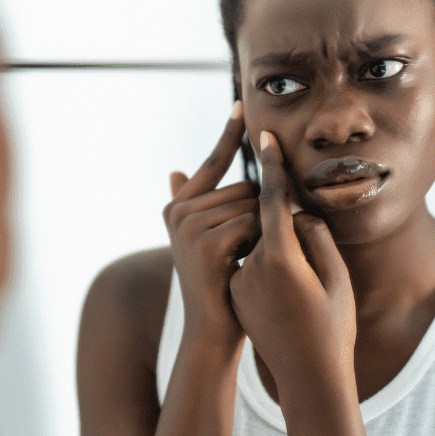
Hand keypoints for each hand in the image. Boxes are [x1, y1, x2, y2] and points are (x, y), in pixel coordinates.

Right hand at [163, 101, 259, 347]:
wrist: (212, 331)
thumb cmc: (218, 285)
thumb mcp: (204, 241)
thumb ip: (191, 204)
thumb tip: (175, 170)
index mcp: (178, 208)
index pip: (211, 163)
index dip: (228, 134)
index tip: (241, 104)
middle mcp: (178, 212)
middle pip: (244, 188)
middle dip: (257, 215)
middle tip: (244, 252)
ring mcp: (188, 225)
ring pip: (251, 205)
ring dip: (260, 231)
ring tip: (243, 261)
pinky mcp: (205, 241)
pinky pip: (252, 222)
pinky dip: (259, 241)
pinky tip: (245, 263)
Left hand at [229, 131, 356, 388]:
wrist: (307, 378)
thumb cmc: (333, 328)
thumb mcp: (336, 278)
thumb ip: (315, 236)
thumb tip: (296, 212)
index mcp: (280, 258)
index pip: (272, 198)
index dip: (270, 165)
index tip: (264, 135)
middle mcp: (253, 266)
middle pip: (265, 219)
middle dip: (281, 220)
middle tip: (308, 262)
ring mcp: (240, 280)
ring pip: (258, 242)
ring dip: (274, 245)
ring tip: (300, 286)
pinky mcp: (235, 292)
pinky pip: (251, 263)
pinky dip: (266, 264)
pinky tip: (286, 296)